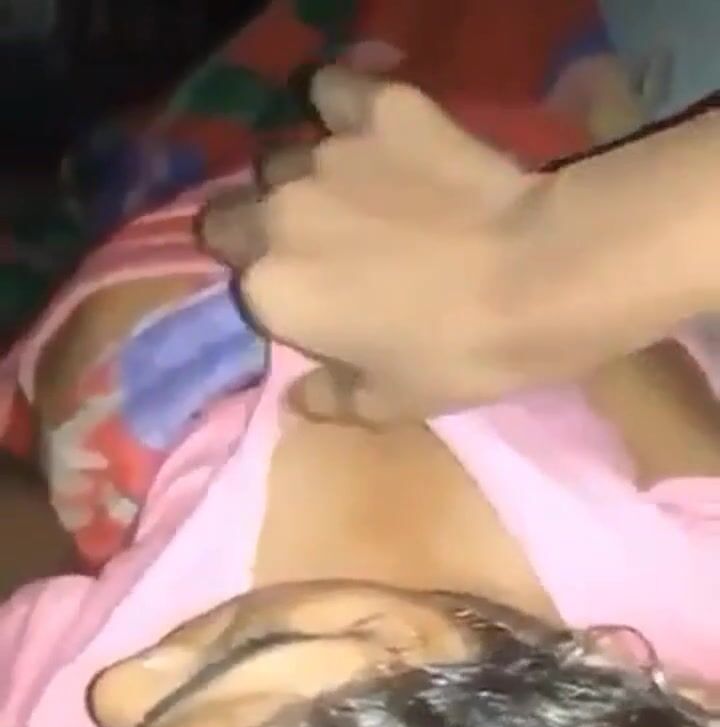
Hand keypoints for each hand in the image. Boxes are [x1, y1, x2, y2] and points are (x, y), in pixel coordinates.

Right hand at [201, 67, 543, 421]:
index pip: (239, 284)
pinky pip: (334, 92)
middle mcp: (280, 215)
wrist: (536, 275)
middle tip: (314, 247)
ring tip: (350, 193)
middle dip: (257, 227)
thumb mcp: (390, 402)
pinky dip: (341, 106)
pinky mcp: (378, 109)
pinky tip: (370, 128)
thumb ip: (330, 398)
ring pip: (283, 156)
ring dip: (302, 176)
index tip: (303, 300)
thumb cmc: (456, 354)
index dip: (269, 292)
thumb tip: (298, 399)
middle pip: (234, 211)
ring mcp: (326, 154)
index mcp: (272, 289)